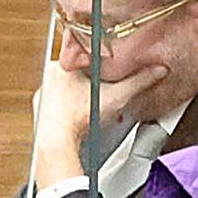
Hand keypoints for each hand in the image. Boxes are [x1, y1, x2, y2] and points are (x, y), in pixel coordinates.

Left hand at [32, 52, 165, 188]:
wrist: (58, 141)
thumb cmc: (80, 118)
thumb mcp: (117, 97)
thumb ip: (139, 81)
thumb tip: (158, 70)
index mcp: (66, 63)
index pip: (86, 56)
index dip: (100, 66)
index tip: (106, 75)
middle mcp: (50, 74)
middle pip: (76, 71)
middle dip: (90, 81)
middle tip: (101, 93)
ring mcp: (43, 91)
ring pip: (65, 86)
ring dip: (77, 94)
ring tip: (89, 106)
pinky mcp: (40, 106)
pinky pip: (55, 101)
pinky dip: (66, 107)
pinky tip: (76, 115)